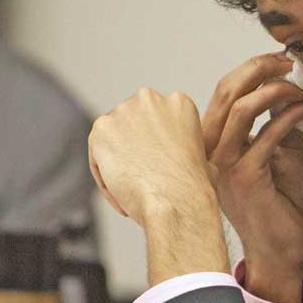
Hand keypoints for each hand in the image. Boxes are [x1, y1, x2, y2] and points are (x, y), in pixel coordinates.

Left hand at [88, 88, 227, 284]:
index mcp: (180, 103)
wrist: (175, 202)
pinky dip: (105, 179)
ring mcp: (124, 111)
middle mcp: (151, 99)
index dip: (155, 147)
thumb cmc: (194, 189)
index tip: (159, 169)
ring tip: (132, 194)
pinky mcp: (101, 129)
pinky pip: (97, 157)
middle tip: (142, 179)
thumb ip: (189, 151)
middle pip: (132, 124)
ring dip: (118, 165)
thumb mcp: (205, 161)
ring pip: (112, 141)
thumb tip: (187, 161)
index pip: (156, 120)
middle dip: (134, 149)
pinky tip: (121, 198)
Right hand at [202, 53, 302, 302]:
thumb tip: (290, 91)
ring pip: (241, 109)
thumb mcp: (281, 153)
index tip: (282, 61)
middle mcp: (212, 151)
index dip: (251, 69)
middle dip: (260, 69)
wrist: (280, 247)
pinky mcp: (245, 177)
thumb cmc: (281, 203)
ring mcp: (224, 164)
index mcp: (215, 142)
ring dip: (276, 91)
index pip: (224, 91)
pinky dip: (288, 117)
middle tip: (290, 64)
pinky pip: (266, 135)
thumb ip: (278, 124)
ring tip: (300, 91)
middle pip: (227, 92)